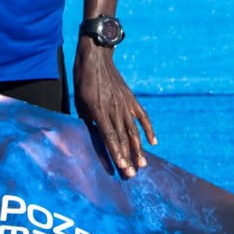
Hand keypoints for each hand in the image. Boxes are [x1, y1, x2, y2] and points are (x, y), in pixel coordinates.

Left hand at [73, 37, 155, 177]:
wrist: (95, 58)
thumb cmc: (83, 82)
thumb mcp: (79, 103)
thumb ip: (86, 122)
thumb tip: (91, 140)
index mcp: (98, 110)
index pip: (109, 136)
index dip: (116, 153)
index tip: (122, 167)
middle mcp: (113, 108)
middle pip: (123, 137)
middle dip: (127, 157)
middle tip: (131, 175)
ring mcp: (124, 104)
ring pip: (134, 131)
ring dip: (139, 149)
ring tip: (143, 164)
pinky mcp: (131, 99)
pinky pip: (143, 117)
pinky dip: (149, 129)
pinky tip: (153, 142)